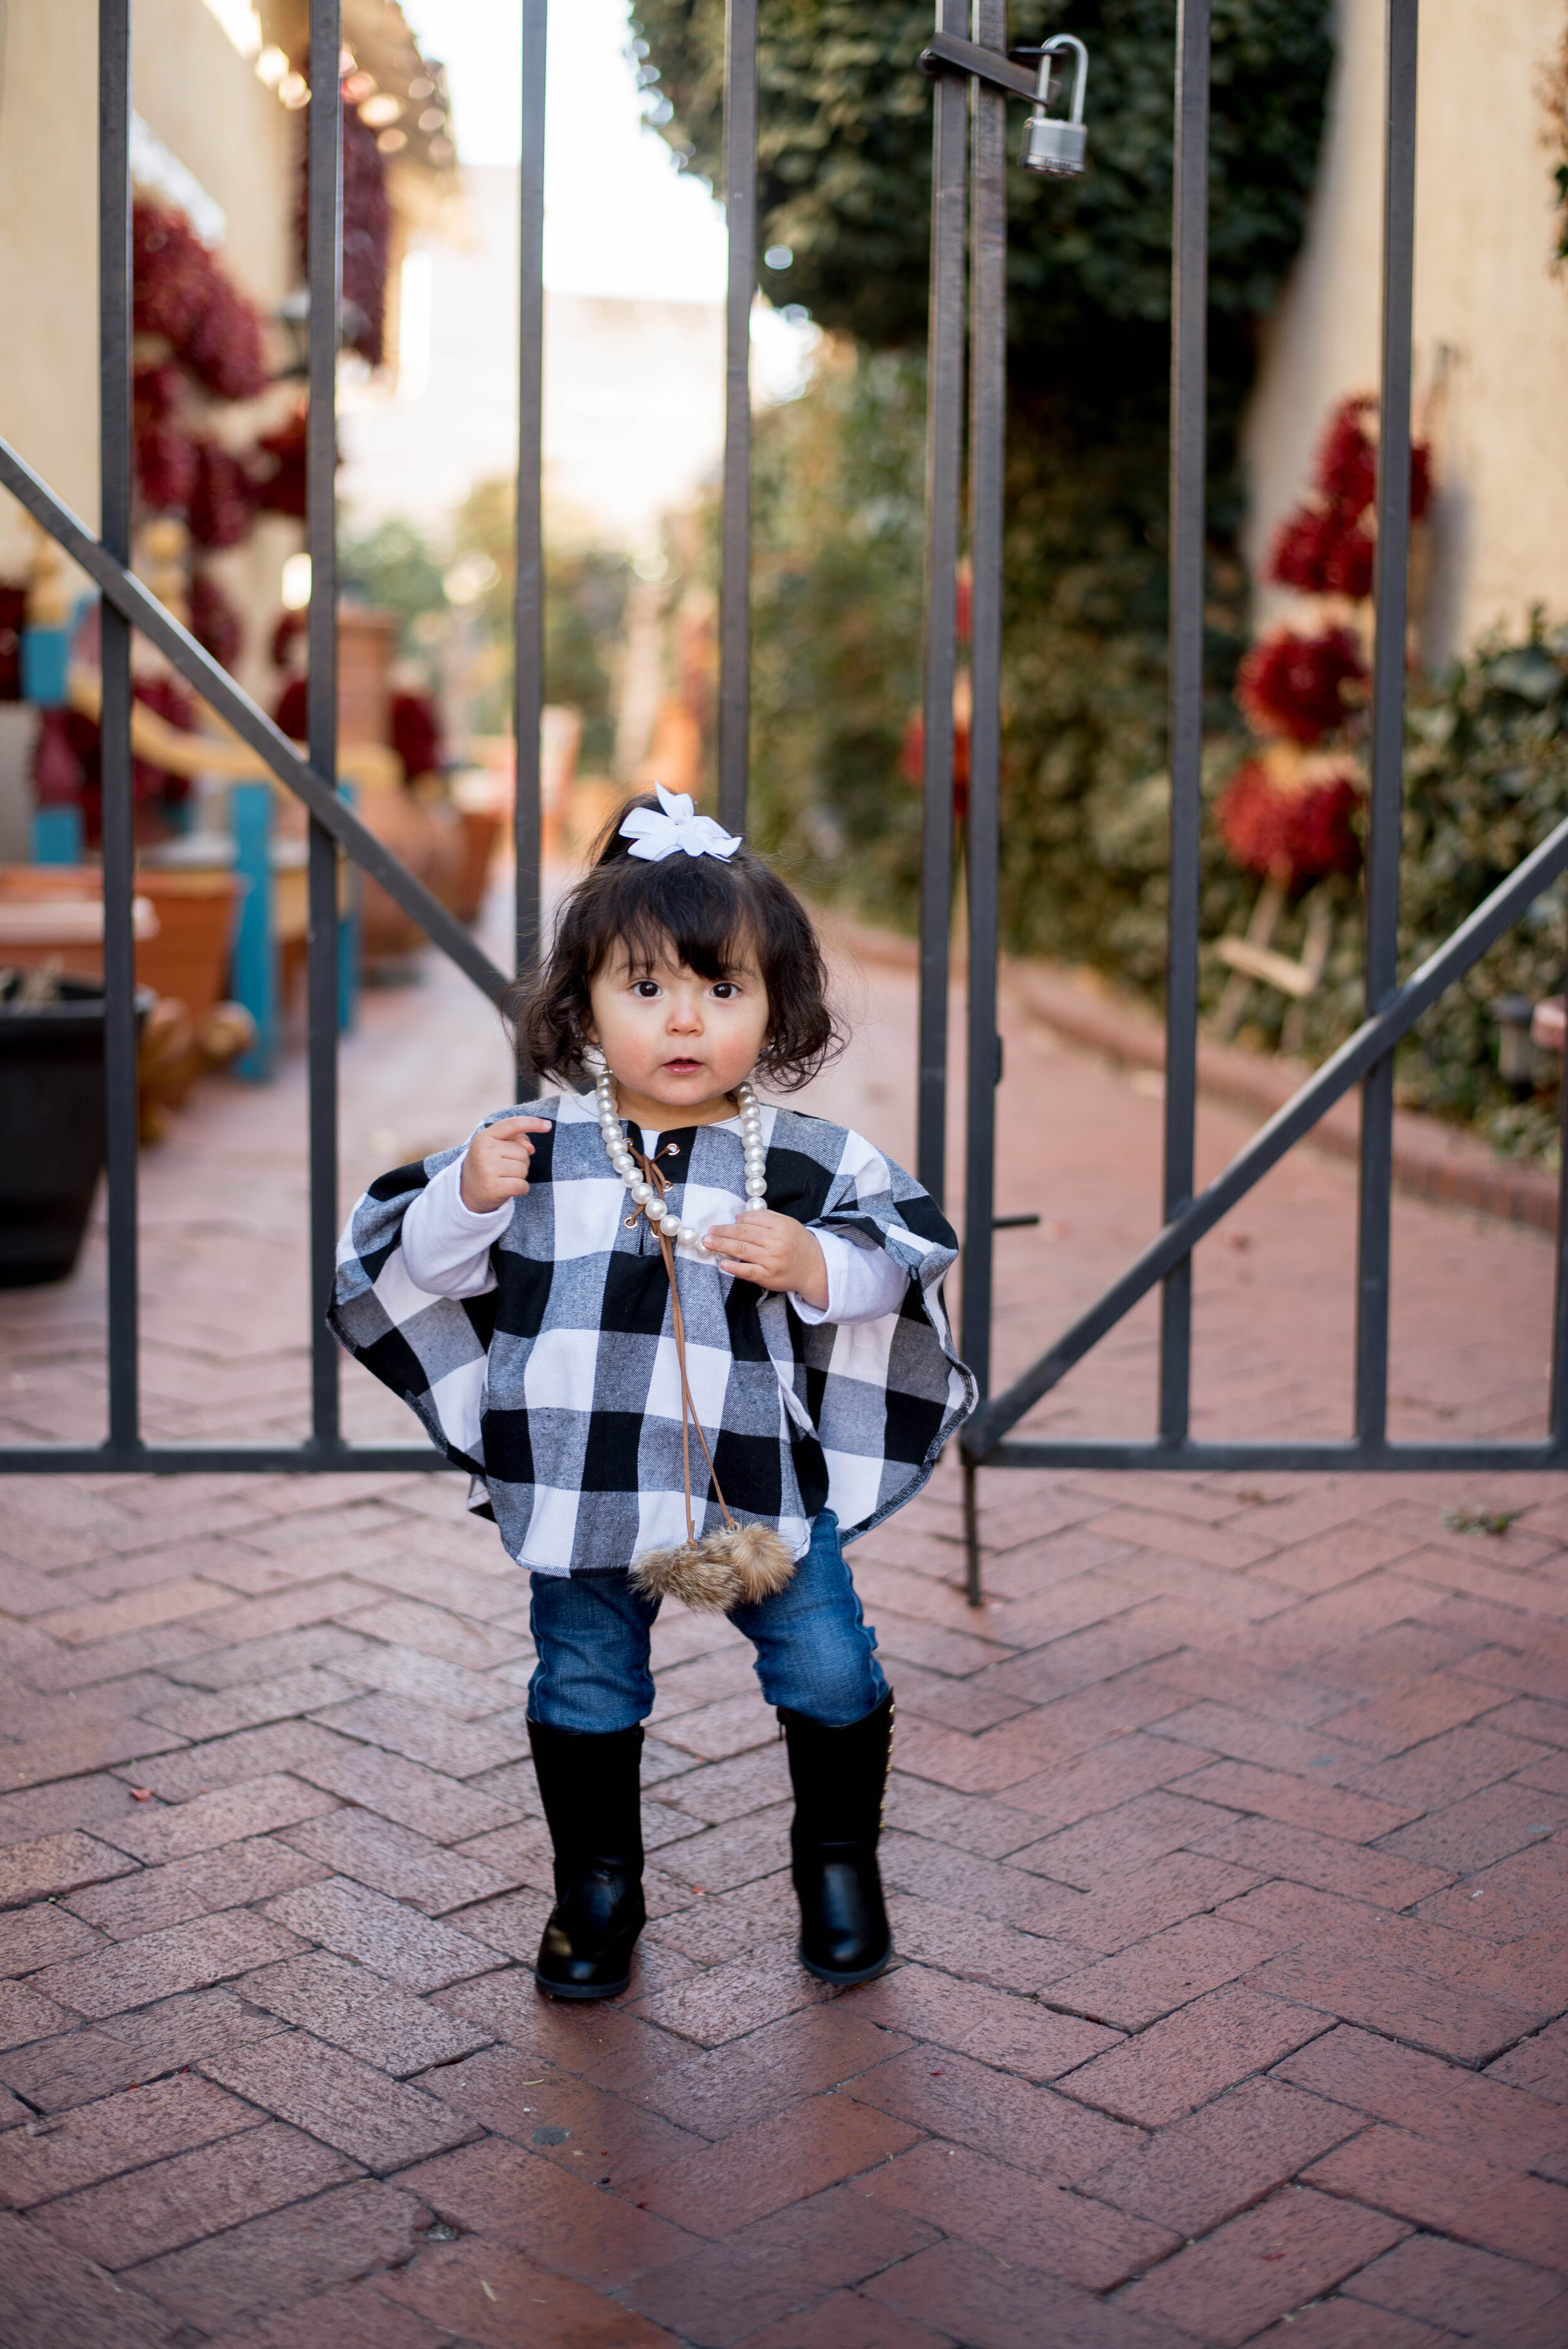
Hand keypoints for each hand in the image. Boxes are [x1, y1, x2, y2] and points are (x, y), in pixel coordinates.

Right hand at [460, 1116, 550, 1212]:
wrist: (468, 1192)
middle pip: (523, 1152)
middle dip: (520, 1161)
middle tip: (504, 1168)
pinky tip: (508, 1188)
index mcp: (485, 1137)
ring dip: (519, 1175)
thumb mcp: (497, 1147)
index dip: (532, 1123)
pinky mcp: (493, 1188)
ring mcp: (488, 1169)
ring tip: (504, 1177)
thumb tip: (530, 1149)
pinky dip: (521, 1188)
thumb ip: (516, 1140)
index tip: (548, 1125)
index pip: (512, 1125)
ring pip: (523, 1169)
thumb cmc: (488, 1165)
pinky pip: (522, 1185)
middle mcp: (485, 1150)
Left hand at [703, 1209, 827, 1306]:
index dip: (736, 1221)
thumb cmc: (799, 1244)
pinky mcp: (768, 1276)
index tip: (725, 1223)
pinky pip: (747, 1271)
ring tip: (708, 1243)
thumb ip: (766, 1218)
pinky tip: (722, 1263)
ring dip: (721, 1245)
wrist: (816, 1269)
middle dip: (722, 1231)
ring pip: (741, 1250)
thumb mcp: (788, 1224)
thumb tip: (738, 1218)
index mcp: (781, 1226)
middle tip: (709, 1232)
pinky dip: (733, 1267)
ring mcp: (771, 1260)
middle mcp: (776, 1242)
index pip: (751, 1220)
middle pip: (742, 1233)